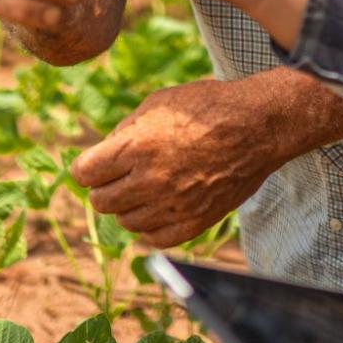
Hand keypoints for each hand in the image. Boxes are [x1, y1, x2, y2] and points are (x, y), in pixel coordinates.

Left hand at [69, 78, 286, 246]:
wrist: (258, 127)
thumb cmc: (207, 107)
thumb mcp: (158, 104)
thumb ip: (125, 131)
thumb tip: (103, 154)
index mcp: (136, 147)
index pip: (84, 173)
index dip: (88, 168)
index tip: (97, 164)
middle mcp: (150, 180)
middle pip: (101, 202)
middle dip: (105, 187)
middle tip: (121, 176)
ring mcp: (172, 205)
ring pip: (126, 222)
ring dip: (129, 206)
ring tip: (146, 187)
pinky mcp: (194, 222)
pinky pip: (155, 238)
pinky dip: (151, 225)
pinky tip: (160, 206)